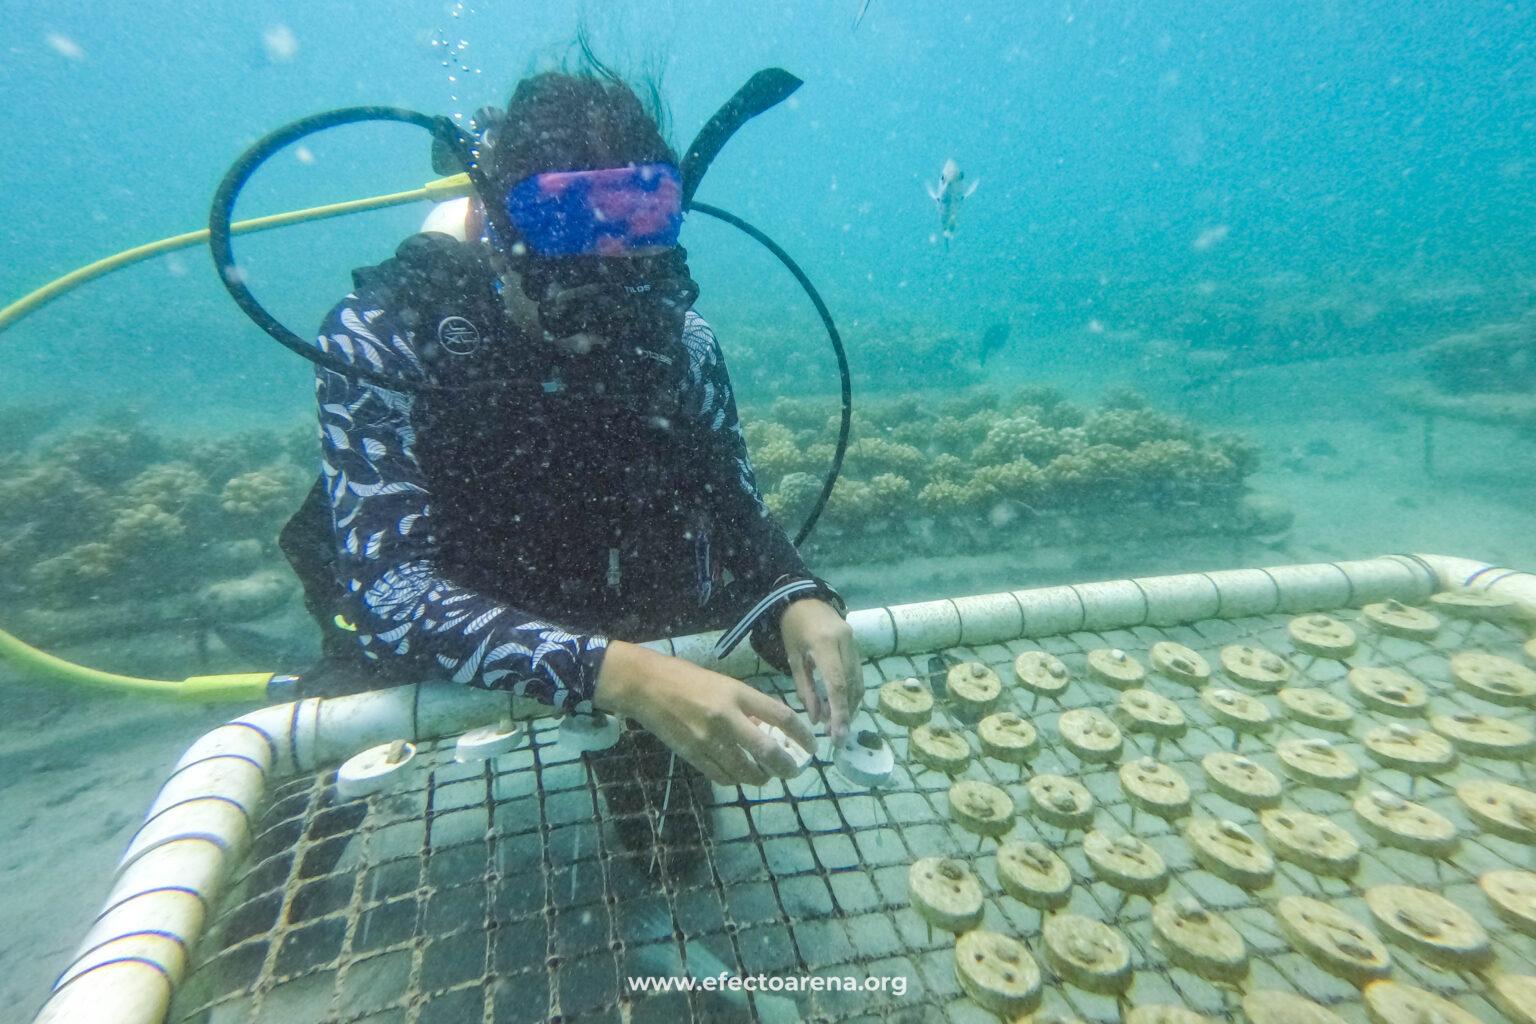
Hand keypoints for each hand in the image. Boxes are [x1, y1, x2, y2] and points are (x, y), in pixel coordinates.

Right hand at [593, 641, 814, 786]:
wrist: (645, 686)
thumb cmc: (686, 678)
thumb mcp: (723, 683)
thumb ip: (745, 706)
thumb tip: (765, 730)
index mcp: (737, 693)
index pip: (780, 717)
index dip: (802, 735)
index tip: (811, 746)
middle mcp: (726, 717)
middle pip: (768, 751)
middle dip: (786, 767)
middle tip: (793, 771)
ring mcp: (708, 739)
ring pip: (745, 771)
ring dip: (761, 778)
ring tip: (766, 776)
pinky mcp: (693, 754)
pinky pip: (722, 776)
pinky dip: (734, 779)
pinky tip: (738, 775)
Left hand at [779, 599, 862, 743]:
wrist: (803, 598)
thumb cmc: (792, 628)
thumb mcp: (793, 659)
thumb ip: (805, 689)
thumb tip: (817, 719)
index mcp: (825, 644)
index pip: (838, 685)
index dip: (839, 713)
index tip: (838, 737)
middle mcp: (845, 643)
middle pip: (851, 687)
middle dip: (845, 714)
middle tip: (835, 737)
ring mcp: (854, 643)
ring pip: (858, 683)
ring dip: (850, 706)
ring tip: (836, 725)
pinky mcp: (857, 646)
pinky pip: (858, 675)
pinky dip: (852, 694)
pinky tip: (842, 707)